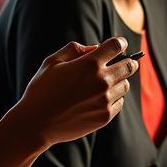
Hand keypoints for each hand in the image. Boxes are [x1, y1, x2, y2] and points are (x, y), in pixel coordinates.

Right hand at [16, 36, 137, 148]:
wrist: (36, 124)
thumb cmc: (41, 90)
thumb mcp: (52, 62)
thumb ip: (75, 49)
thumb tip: (95, 48)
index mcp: (90, 64)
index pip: (117, 45)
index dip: (120, 42)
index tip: (119, 45)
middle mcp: (102, 81)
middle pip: (129, 66)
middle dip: (128, 61)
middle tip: (126, 62)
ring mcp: (105, 100)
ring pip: (125, 85)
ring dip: (119, 81)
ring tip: (106, 84)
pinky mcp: (105, 116)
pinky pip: (119, 103)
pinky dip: (114, 98)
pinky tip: (101, 99)